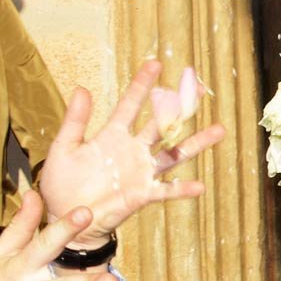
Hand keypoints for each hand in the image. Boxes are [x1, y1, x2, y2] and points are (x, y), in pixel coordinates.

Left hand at [36, 59, 225, 249]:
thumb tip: (82, 89)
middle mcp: (132, 150)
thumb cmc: (62, 183)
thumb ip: (75, 121)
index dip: (142, 85)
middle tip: (197, 89)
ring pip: (174, 153)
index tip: (155, 64)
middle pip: (161, 125)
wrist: (66, 216)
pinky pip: (164, 190)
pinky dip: (181, 189)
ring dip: (195, 143)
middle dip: (179, 108)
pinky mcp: (141, 194)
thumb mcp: (63, 148)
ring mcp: (140, 171)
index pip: (130, 105)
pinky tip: (198, 186)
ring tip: (219, 130)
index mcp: (112, 135)